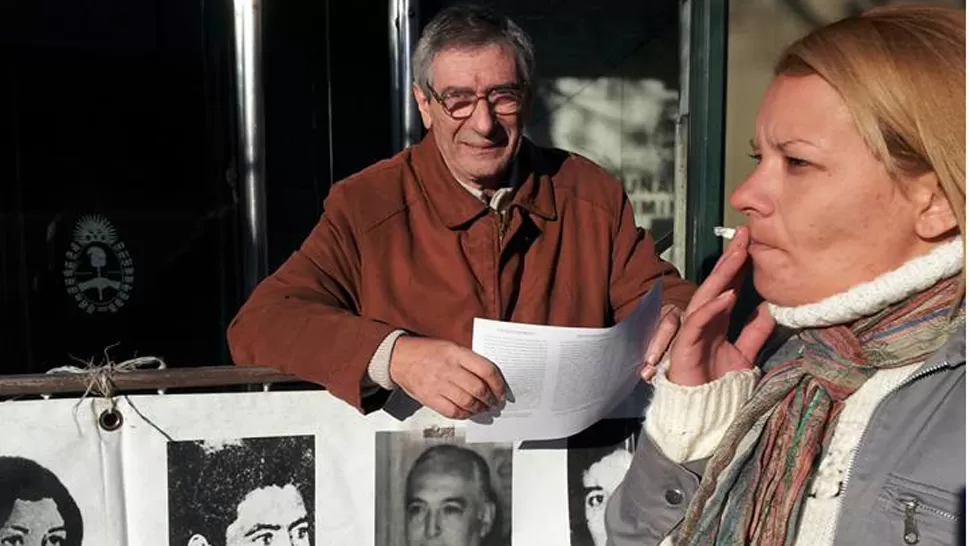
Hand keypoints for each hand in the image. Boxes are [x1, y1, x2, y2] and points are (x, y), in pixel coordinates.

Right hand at [389, 337, 506, 418]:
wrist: (399, 357)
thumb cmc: (427, 351)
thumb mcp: (450, 347)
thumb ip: (468, 361)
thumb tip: (489, 379)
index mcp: (456, 353)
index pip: (486, 370)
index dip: (498, 384)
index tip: (501, 392)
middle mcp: (448, 368)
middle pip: (478, 389)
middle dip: (491, 399)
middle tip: (494, 403)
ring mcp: (438, 384)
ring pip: (467, 402)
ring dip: (479, 408)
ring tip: (483, 409)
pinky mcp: (429, 397)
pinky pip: (452, 411)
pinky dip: (464, 414)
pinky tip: (468, 412)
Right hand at [642, 226, 774, 385]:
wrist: (701, 411)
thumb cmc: (717, 384)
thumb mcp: (744, 353)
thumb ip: (755, 331)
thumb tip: (771, 309)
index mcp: (717, 321)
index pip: (728, 286)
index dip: (739, 264)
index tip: (753, 241)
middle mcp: (703, 321)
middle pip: (717, 284)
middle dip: (730, 258)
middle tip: (745, 234)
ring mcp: (693, 330)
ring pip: (706, 296)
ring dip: (722, 276)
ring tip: (737, 255)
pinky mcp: (685, 345)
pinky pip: (698, 322)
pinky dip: (712, 308)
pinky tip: (727, 295)